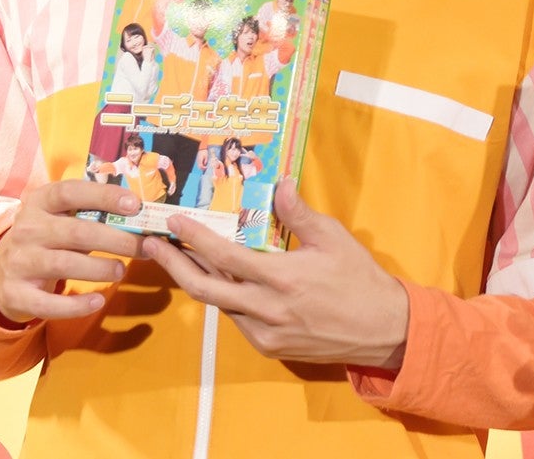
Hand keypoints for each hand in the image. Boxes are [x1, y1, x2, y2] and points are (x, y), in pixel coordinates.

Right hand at [0, 179, 144, 322]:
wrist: (0, 274)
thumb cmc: (47, 240)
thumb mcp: (62, 220)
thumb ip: (93, 216)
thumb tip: (142, 217)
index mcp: (40, 202)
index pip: (71, 192)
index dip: (104, 196)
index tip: (135, 205)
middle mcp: (26, 229)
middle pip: (77, 232)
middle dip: (115, 239)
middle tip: (144, 247)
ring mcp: (19, 261)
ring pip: (65, 264)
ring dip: (100, 269)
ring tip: (122, 271)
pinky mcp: (15, 293)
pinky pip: (48, 303)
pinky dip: (76, 305)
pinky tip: (98, 302)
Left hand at [143, 180, 408, 366]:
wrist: (382, 330)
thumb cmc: (360, 279)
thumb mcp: (334, 239)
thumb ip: (300, 213)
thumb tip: (280, 184)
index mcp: (281, 278)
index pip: (224, 256)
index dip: (194, 238)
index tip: (173, 223)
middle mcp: (266, 310)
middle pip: (204, 288)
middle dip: (173, 265)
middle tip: (151, 245)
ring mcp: (264, 334)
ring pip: (219, 305)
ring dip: (199, 281)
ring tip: (182, 259)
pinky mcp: (269, 348)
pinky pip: (237, 320)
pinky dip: (227, 299)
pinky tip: (225, 283)